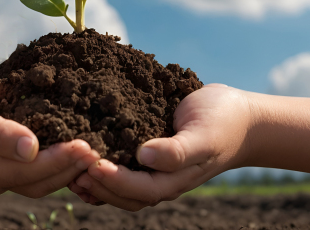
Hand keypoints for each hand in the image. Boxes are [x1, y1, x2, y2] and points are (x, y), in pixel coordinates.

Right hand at [0, 75, 99, 197]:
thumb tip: (32, 148)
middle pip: (44, 181)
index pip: (34, 170)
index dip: (63, 160)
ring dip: (68, 170)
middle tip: (102, 149)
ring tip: (94, 152)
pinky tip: (73, 151)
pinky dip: (56, 165)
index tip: (89, 145)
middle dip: (73, 168)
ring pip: (41, 181)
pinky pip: (34, 172)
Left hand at [68, 84, 254, 210]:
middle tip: (71, 168)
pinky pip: (121, 165)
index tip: (93, 165)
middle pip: (122, 194)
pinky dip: (100, 166)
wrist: (239, 116)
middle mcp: (160, 179)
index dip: (113, 180)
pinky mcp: (146, 153)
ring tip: (69, 166)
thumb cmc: (222, 122)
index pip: (138, 190)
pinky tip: (81, 155)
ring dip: (93, 180)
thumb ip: (177, 150)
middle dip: (96, 184)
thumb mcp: (204, 135)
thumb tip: (144, 156)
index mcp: (173, 180)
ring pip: (118, 185)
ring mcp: (153, 169)